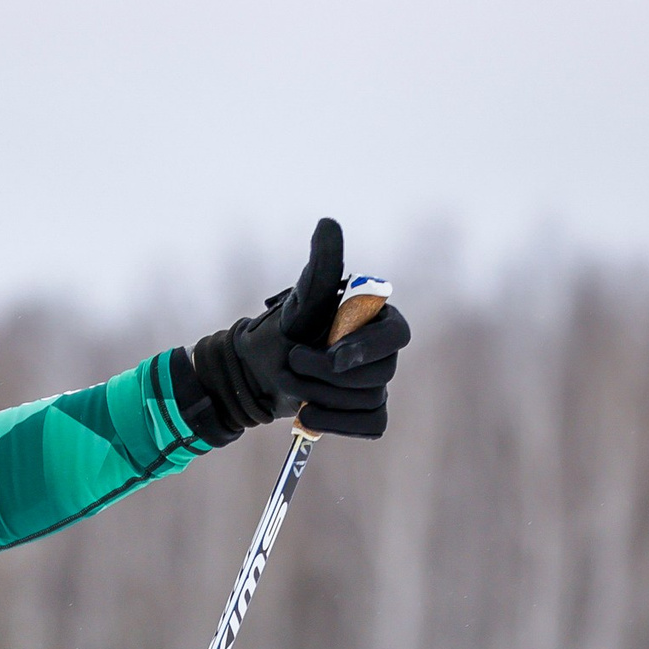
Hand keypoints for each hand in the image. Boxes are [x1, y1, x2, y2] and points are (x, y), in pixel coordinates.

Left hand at [192, 219, 409, 438]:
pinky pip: (371, 425)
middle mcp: (382, 350)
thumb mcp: (298, 302)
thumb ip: (320, 267)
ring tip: (290, 384)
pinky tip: (306, 415)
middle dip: (327, 376)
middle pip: (380, 374)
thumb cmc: (275, 333)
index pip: (397, 336)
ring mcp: (375, 382)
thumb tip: (328, 223)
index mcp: (375, 319)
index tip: (333, 357)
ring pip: (369, 400)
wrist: (251, 374)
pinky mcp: (364, 411)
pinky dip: (337, 423)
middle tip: (291, 367)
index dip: (367, 350)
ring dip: (321, 397)